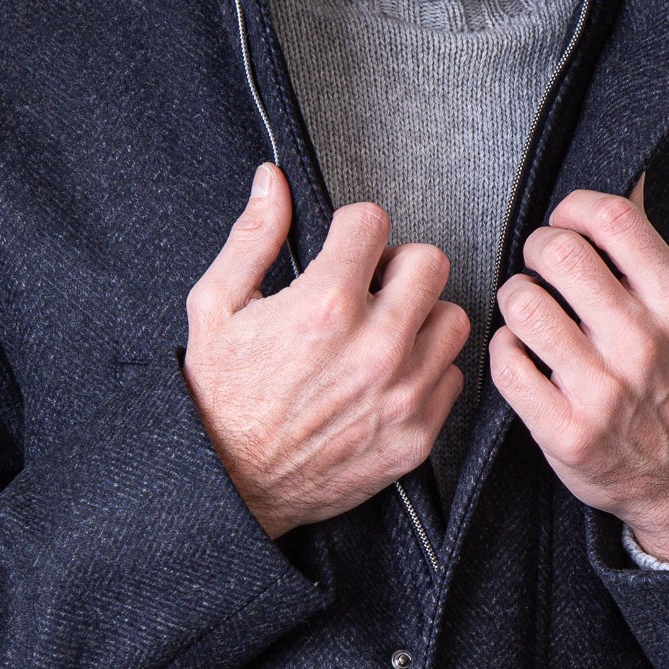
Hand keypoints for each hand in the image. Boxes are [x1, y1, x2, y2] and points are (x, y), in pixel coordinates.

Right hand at [183, 164, 470, 539]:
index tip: (344, 248)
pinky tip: (388, 377)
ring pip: (452, 320)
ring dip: (422, 319)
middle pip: (430, 263)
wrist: (229, 486)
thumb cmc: (219, 400)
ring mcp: (401, 395)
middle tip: (371, 288)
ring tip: (384, 333)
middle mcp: (374, 348)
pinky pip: (452, 380)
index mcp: (325, 306)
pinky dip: (427, 373)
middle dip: (398, 267)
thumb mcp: (216, 307)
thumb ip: (253, 237)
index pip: (374, 222)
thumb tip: (273, 182)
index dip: (353, 229)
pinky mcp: (415, 436)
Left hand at [489, 177, 668, 565]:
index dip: (573, 209)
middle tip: (539, 268)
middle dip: (536, 251)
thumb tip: (627, 176)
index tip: (566, 223)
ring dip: (515, 299)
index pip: (612, 219)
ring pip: (522, 304)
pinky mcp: (564, 430)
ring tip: (529, 313)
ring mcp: (602, 391)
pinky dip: (505, 349)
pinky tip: (523, 354)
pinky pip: (505, 361)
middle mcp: (642, 344)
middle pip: (558, 253)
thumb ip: (644, 247)